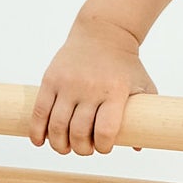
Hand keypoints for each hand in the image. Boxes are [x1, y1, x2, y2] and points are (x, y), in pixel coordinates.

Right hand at [31, 15, 148, 156]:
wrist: (103, 33)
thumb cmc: (125, 65)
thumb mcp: (142, 86)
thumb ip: (145, 115)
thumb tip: (137, 148)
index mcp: (115, 91)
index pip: (106, 130)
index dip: (103, 147)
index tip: (104, 148)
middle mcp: (90, 88)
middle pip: (79, 131)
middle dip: (81, 149)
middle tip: (84, 149)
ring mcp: (68, 84)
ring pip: (57, 125)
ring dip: (59, 144)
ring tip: (64, 147)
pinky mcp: (50, 79)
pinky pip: (40, 111)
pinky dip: (37, 130)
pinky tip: (39, 140)